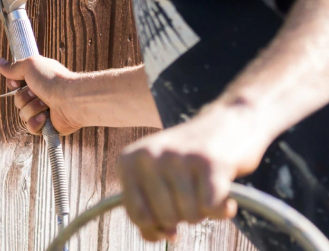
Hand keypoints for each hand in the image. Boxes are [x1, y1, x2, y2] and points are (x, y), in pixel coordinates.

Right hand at [0, 56, 83, 134]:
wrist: (70, 99)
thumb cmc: (53, 80)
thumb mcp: (30, 65)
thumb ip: (13, 67)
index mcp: (37, 80)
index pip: (15, 85)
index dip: (14, 85)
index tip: (17, 82)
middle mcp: (40, 95)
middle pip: (17, 100)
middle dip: (24, 97)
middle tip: (37, 92)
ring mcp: (43, 111)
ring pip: (22, 115)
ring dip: (32, 108)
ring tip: (46, 104)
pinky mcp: (47, 126)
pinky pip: (30, 128)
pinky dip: (36, 122)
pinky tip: (45, 117)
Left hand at [118, 109, 270, 241]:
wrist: (230, 121)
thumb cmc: (189, 159)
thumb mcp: (157, 177)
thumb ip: (149, 208)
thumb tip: (160, 237)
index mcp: (129, 160)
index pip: (137, 214)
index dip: (155, 226)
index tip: (169, 221)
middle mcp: (149, 155)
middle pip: (165, 218)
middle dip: (183, 216)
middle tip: (193, 194)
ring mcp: (178, 157)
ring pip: (189, 215)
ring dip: (204, 211)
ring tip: (205, 188)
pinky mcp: (210, 162)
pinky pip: (212, 208)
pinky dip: (223, 210)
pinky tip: (226, 195)